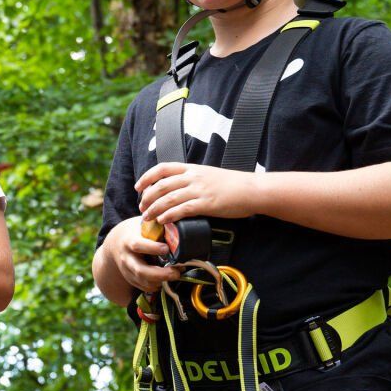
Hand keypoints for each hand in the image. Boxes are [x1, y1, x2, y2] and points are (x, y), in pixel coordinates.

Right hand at [105, 216, 181, 295]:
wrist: (116, 244)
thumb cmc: (135, 232)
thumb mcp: (142, 224)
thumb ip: (156, 226)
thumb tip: (177, 222)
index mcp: (128, 241)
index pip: (137, 245)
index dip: (152, 248)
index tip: (166, 248)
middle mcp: (126, 258)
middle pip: (140, 270)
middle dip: (160, 274)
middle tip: (176, 272)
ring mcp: (127, 270)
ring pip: (143, 282)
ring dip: (161, 281)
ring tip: (176, 275)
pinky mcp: (131, 279)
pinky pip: (144, 287)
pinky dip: (156, 286)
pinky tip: (166, 280)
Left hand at [137, 161, 260, 224]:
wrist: (252, 189)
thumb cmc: (232, 184)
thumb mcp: (209, 174)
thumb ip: (193, 178)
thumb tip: (178, 187)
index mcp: (192, 168)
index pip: (162, 168)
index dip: (147, 177)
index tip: (138, 187)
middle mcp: (193, 177)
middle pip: (161, 185)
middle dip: (147, 198)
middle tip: (141, 208)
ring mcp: (199, 190)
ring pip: (168, 198)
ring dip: (154, 209)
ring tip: (147, 218)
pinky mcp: (206, 204)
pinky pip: (182, 209)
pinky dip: (169, 216)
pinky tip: (163, 222)